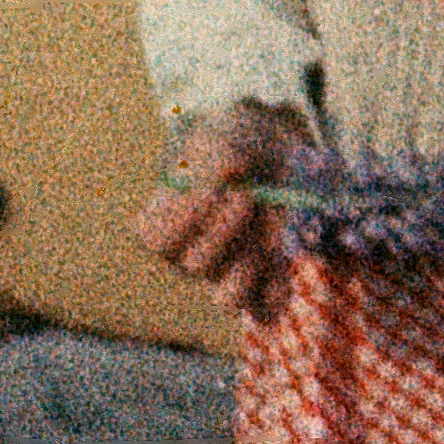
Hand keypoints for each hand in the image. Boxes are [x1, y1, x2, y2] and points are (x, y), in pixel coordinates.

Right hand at [133, 103, 307, 309]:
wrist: (275, 153)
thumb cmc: (238, 145)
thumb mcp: (224, 137)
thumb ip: (220, 155)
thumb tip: (230, 173)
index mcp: (169, 221)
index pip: (156, 239)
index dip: (181, 217)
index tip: (210, 188)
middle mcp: (192, 255)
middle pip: (196, 266)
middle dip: (225, 229)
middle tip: (247, 196)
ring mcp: (227, 273)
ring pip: (228, 298)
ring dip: (252, 265)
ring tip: (269, 231)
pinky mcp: (263, 281)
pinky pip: (265, 307)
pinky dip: (278, 288)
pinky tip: (288, 258)